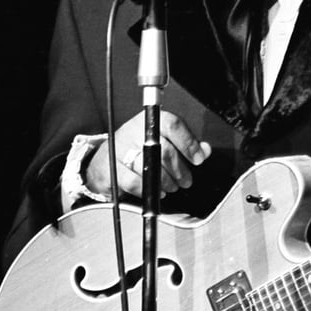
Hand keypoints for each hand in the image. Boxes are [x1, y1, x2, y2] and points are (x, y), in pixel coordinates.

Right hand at [85, 111, 210, 199]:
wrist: (105, 159)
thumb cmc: (140, 148)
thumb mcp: (164, 140)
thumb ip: (187, 144)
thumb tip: (205, 150)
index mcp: (151, 119)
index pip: (173, 124)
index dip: (189, 143)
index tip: (198, 159)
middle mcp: (135, 130)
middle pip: (164, 149)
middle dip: (180, 169)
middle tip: (186, 180)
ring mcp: (121, 148)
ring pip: (150, 166)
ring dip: (166, 181)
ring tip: (172, 186)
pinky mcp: (112, 167)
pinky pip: (134, 181)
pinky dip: (148, 189)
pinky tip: (157, 191)